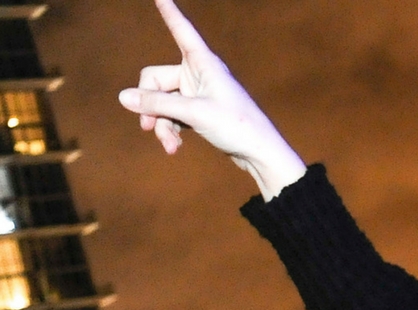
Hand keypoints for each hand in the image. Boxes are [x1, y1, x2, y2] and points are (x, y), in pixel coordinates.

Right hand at [116, 0, 307, 198]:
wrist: (260, 154)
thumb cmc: (237, 127)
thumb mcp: (194, 113)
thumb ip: (158, 103)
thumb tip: (124, 97)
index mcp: (204, 62)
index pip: (181, 29)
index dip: (169, 12)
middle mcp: (199, 73)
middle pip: (155, 79)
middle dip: (150, 104)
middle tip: (147, 126)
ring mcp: (198, 92)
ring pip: (161, 101)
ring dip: (161, 123)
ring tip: (169, 145)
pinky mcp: (198, 111)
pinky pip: (172, 115)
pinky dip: (170, 130)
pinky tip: (174, 147)